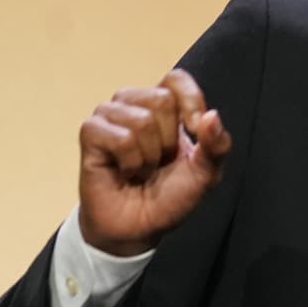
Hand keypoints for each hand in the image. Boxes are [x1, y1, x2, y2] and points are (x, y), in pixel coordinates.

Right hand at [77, 68, 230, 256]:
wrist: (139, 227)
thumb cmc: (170, 196)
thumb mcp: (206, 173)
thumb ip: (216, 145)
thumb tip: (212, 116)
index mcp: (165, 107)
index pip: (176, 79)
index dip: (190, 100)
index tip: (194, 129)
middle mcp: (135, 105)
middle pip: (161, 98)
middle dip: (169, 140)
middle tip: (160, 161)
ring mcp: (110, 116)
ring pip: (142, 120)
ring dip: (149, 156)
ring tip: (142, 169)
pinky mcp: (90, 133)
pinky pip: (120, 138)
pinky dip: (131, 162)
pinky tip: (125, 171)